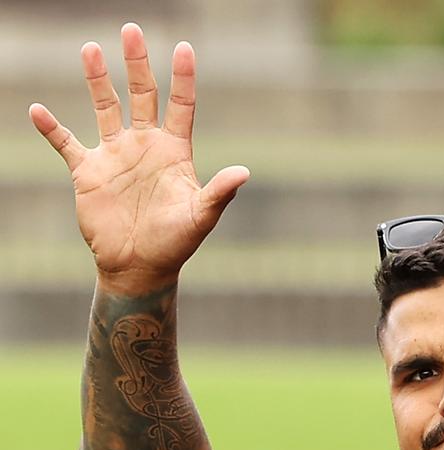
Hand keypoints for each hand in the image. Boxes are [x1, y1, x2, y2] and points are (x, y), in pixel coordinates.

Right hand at [28, 23, 248, 293]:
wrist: (139, 266)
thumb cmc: (175, 243)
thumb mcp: (201, 217)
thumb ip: (220, 192)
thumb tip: (245, 173)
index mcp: (174, 152)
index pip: (181, 106)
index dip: (183, 78)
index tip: (184, 47)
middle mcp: (145, 146)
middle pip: (141, 95)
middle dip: (137, 64)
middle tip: (131, 30)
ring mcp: (115, 156)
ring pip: (104, 107)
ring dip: (96, 80)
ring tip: (89, 49)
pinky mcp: (88, 172)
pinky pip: (66, 144)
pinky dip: (52, 129)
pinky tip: (39, 111)